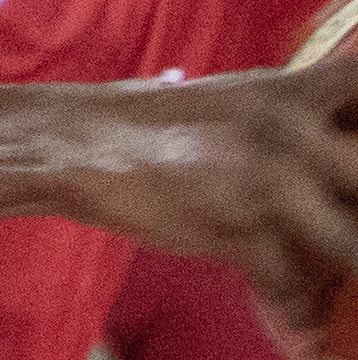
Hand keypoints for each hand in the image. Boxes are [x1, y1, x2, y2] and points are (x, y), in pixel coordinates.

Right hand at [71, 64, 357, 328]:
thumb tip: (336, 146)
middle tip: (340, 227)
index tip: (353, 150)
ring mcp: (267, 179)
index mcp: (287, 89)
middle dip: (354, 207)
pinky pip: (292, 284)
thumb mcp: (232, 100)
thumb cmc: (149, 123)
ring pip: (347, 240)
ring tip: (330, 283)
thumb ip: (290, 118)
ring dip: (340, 263)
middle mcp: (288, 129)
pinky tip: (294, 315)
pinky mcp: (240, 227)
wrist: (75, 144)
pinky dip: (293, 306)